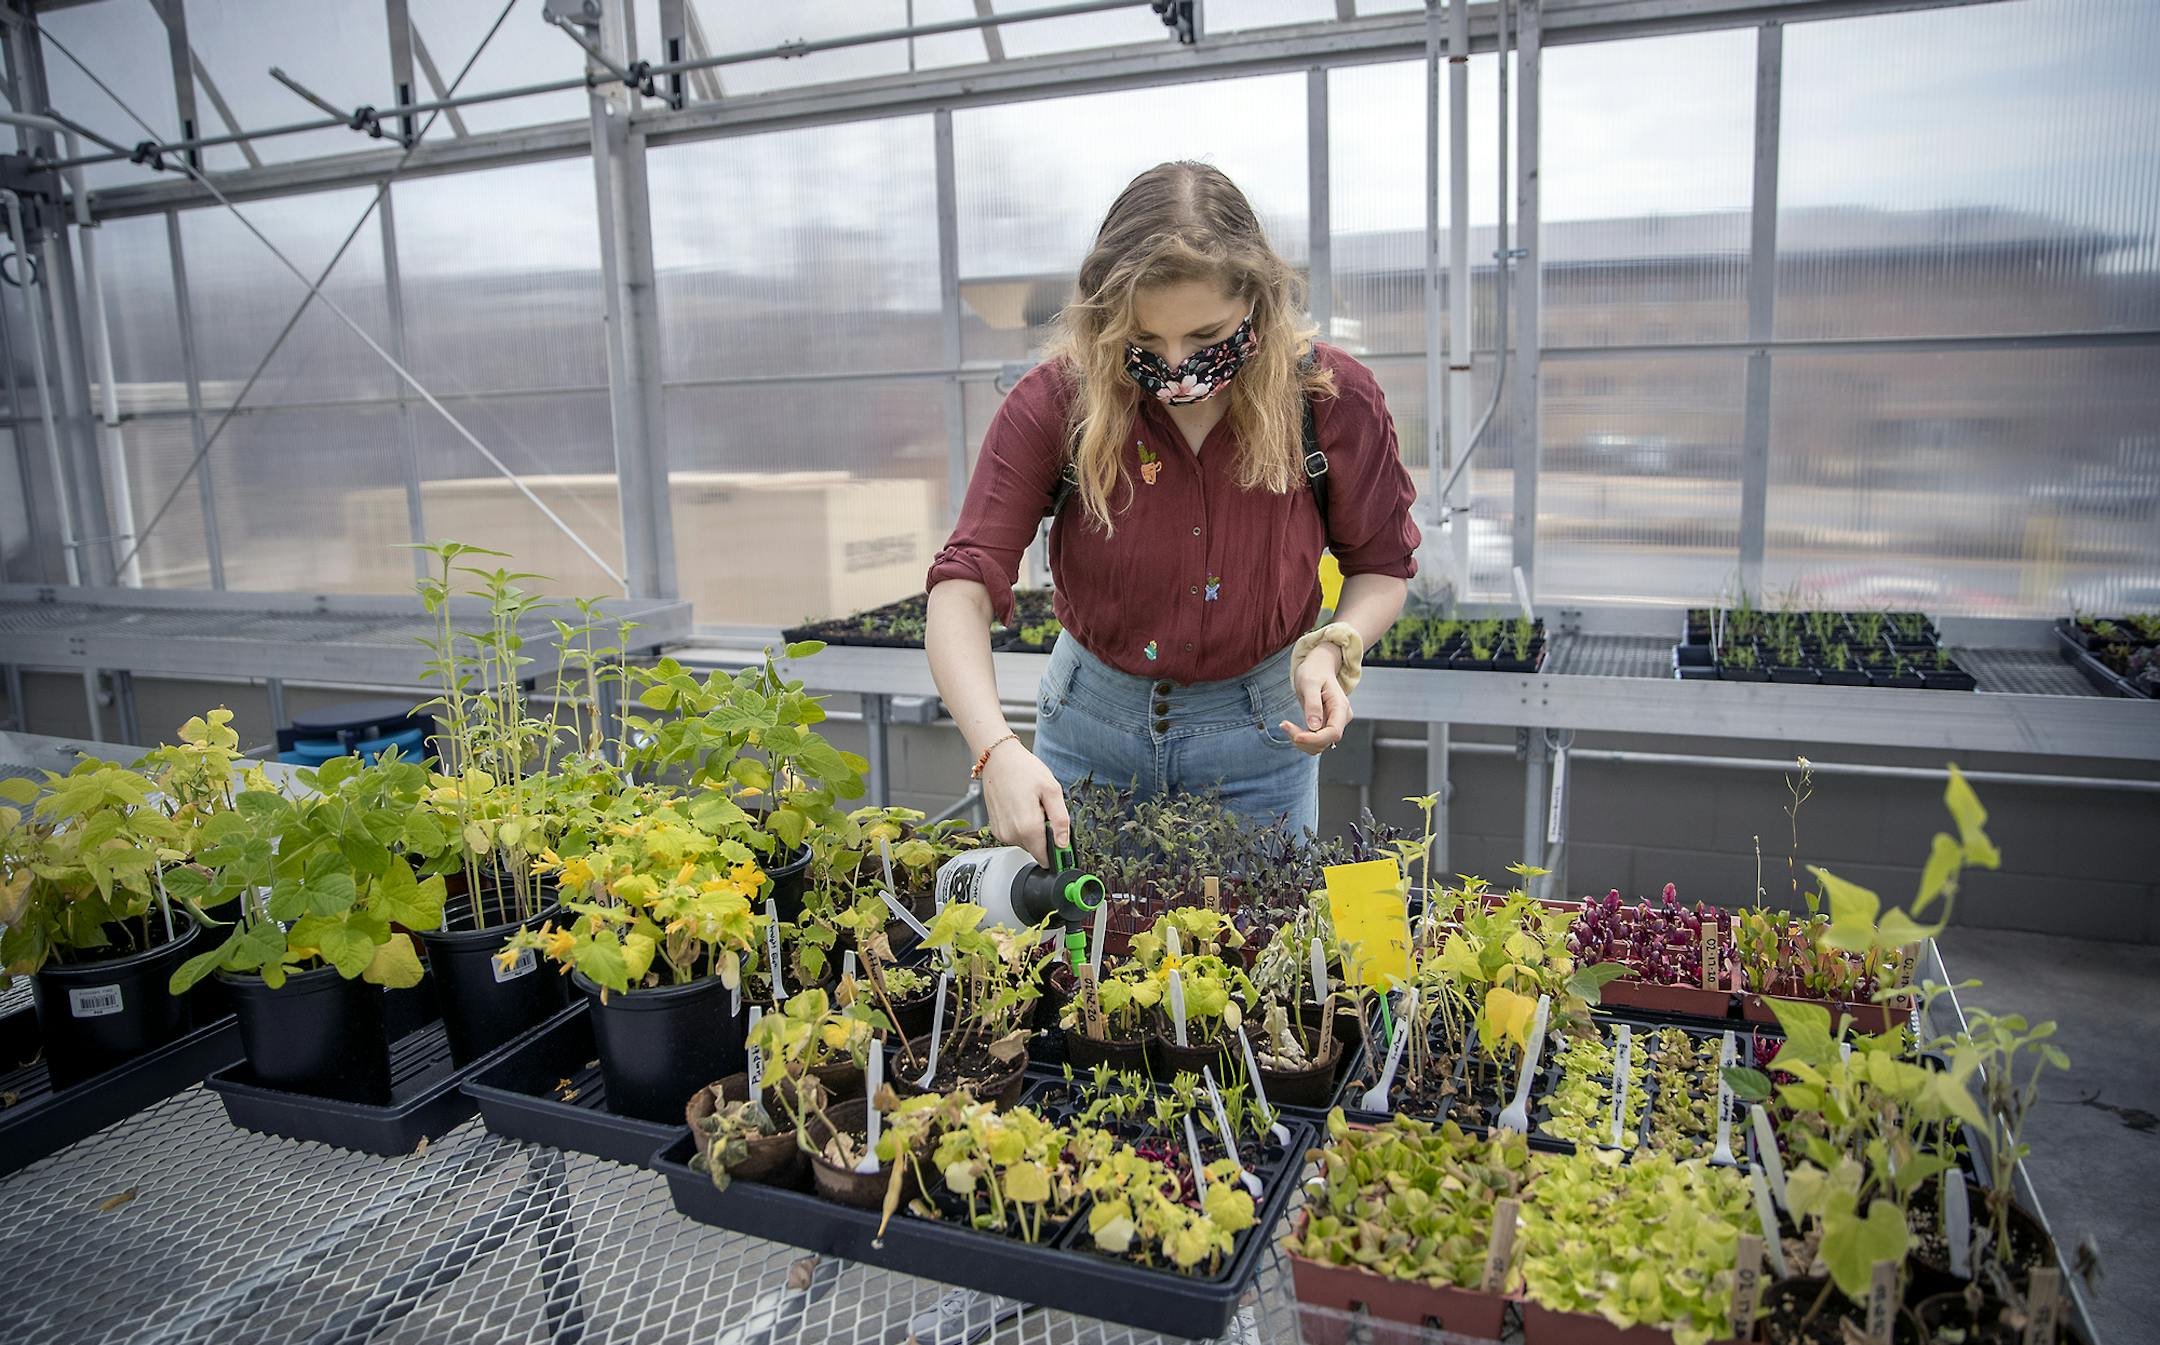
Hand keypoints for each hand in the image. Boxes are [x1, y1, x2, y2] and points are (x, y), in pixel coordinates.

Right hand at [980, 740, 1069, 865]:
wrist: (998, 759)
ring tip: (1031, 806)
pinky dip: (1021, 826)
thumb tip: (1063, 843)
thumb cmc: (1024, 770)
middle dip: (1044, 835)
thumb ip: (1060, 820)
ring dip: (1033, 830)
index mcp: (1027, 827)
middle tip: (1044, 811)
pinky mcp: (996, 828)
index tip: (1061, 841)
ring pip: (1026, 842)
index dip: (1056, 852)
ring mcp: (1001, 832)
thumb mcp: (1052, 790)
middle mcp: (1011, 834)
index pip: (1045, 858)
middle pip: (1036, 849)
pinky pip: (1015, 835)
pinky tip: (1020, 807)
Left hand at [1281, 644, 1351, 755]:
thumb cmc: (1315, 671)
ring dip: (1301, 741)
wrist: (1318, 667)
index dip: (1314, 739)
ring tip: (1285, 725)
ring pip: (1318, 745)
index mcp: (1341, 708)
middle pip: (1325, 741)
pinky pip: (1314, 740)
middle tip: (1284, 725)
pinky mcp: (1324, 726)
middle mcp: (1340, 718)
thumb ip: (1313, 704)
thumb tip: (1314, 727)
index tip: (1295, 736)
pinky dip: (1301, 738)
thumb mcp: (1310, 683)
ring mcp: (1333, 723)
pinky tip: (1290, 727)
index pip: (1333, 733)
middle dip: (1304, 739)